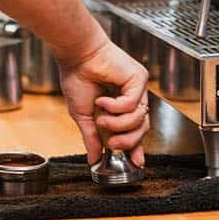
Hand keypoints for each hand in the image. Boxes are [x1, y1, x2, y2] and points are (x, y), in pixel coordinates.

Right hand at [59, 40, 149, 165]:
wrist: (76, 56)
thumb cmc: (77, 78)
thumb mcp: (83, 116)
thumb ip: (91, 137)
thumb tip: (93, 159)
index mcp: (121, 107)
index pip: (135, 131)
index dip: (136, 148)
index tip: (136, 163)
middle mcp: (133, 98)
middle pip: (142, 130)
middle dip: (126, 141)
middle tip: (110, 143)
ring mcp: (138, 89)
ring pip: (139, 119)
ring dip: (117, 124)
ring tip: (101, 117)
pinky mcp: (139, 79)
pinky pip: (132, 104)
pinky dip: (115, 107)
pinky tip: (102, 100)